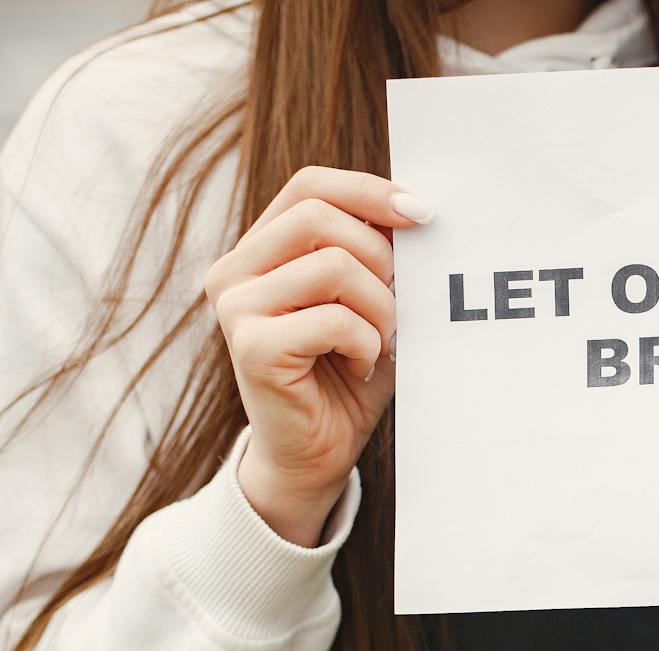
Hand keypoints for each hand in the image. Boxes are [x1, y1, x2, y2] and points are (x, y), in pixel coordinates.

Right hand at [204, 167, 432, 544]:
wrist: (318, 455)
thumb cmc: (348, 375)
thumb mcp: (368, 304)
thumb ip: (378, 257)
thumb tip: (419, 211)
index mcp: (259, 250)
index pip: (309, 187)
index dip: (369, 191)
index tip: (423, 214)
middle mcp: (235, 271)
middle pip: (321, 218)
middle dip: (382, 258)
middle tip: (400, 306)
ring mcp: (236, 308)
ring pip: (335, 266)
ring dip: (381, 308)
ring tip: (381, 342)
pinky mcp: (252, 347)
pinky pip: (336, 320)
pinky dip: (367, 344)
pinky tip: (360, 366)